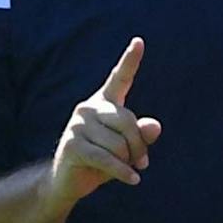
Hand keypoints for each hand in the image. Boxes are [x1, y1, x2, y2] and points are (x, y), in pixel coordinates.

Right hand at [48, 37, 162, 205]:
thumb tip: (155, 126)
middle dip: (139, 146)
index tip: (139, 41)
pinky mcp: (72, 145)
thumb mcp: (126, 149)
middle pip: (127, 121)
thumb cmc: (100, 161)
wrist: (67, 181)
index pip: (120, 78)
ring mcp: (77, 125)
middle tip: (142, 162)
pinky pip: (107, 158)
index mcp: (103, 103)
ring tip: (126, 170)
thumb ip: (141, 136)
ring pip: (119, 144)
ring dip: (128, 162)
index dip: (130, 60)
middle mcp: (89, 108)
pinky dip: (122, 172)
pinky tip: (133, 180)